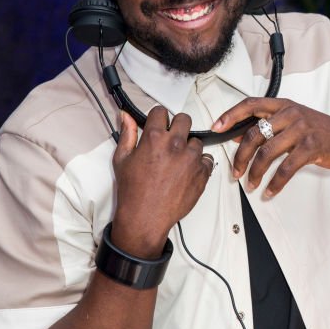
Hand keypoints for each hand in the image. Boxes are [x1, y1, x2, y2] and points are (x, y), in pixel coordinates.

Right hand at [110, 108, 213, 256]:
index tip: (159, 124)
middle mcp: (175, 144)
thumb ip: (127, 134)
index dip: (158, 118)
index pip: (161, 112)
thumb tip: (126, 116)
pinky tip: (187, 172)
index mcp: (154, 138)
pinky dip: (199, 163)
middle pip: (184, 119)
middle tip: (171, 139)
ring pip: (196, 141)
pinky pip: (207, 159)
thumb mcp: (122, 159)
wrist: (146, 216)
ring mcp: (191, 158)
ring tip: (177, 161)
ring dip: (189, 147)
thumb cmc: (133, 191)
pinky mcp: (202, 172)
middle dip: (177, 126)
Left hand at [212, 97, 329, 196]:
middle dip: (240, 156)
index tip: (217, 128)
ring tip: (250, 184)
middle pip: (255, 134)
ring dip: (255, 172)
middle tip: (235, 171)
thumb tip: (239, 136)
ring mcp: (302, 130)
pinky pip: (286, 168)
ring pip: (267, 152)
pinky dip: (275, 183)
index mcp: (283, 105)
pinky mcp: (311, 147)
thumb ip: (268, 126)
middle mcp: (290, 114)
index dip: (231, 115)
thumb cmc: (319, 130)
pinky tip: (270, 191)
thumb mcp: (293, 120)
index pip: (251, 104)